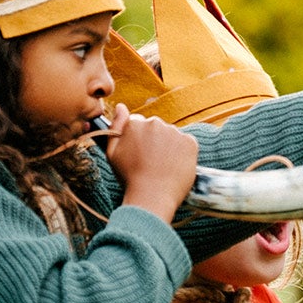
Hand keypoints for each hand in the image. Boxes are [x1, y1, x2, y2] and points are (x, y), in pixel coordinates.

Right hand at [105, 103, 197, 221]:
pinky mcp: (190, 141)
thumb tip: (121, 106)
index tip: (137, 153)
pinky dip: (181, 152)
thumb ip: (116, 126)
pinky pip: (185, 143)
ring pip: (170, 135)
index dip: (137, 139)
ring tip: (161, 166)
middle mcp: (156, 123)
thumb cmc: (129, 177)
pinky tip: (173, 166)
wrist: (152, 196)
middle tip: (149, 161)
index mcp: (135, 124)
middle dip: (153, 140)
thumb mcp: (112, 153)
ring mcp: (174, 132)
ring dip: (167, 145)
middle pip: (155, 127)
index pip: (138, 123)